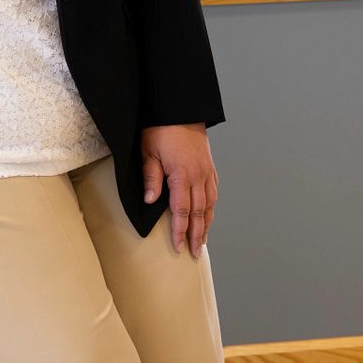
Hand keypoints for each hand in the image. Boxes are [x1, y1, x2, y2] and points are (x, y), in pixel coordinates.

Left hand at [141, 123, 217, 256]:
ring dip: (206, 224)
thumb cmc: (161, 128)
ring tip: (203, 241)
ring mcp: (206, 171)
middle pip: (199, 212)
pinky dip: (211, 207)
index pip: (181, 211)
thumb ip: (151, 177)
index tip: (179, 247)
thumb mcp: (149, 151)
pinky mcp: (209, 166)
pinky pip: (213, 192)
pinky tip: (209, 215)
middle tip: (195, 253)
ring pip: (209, 204)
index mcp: (182, 175)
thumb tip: (151, 201)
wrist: (180, 109)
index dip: (180, 231)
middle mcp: (198, 176)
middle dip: (196, 235)